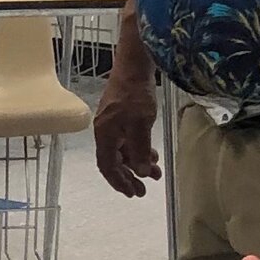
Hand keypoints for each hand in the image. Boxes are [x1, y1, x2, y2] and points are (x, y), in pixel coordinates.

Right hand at [92, 78, 160, 197]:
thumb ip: (140, 150)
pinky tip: (152, 154)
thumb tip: (140, 173)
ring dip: (137, 164)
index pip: (107, 166)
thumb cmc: (135, 94)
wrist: (134, 65)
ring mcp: (113, 124)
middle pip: (114, 161)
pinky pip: (128, 140)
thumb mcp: (140, 124)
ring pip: (123, 151)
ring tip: (155, 173)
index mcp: (105, 135)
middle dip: (129, 177)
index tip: (133, 193)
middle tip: (144, 191)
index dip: (119, 182)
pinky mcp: (121, 117)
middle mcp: (105, 132)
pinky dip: (139, 150)